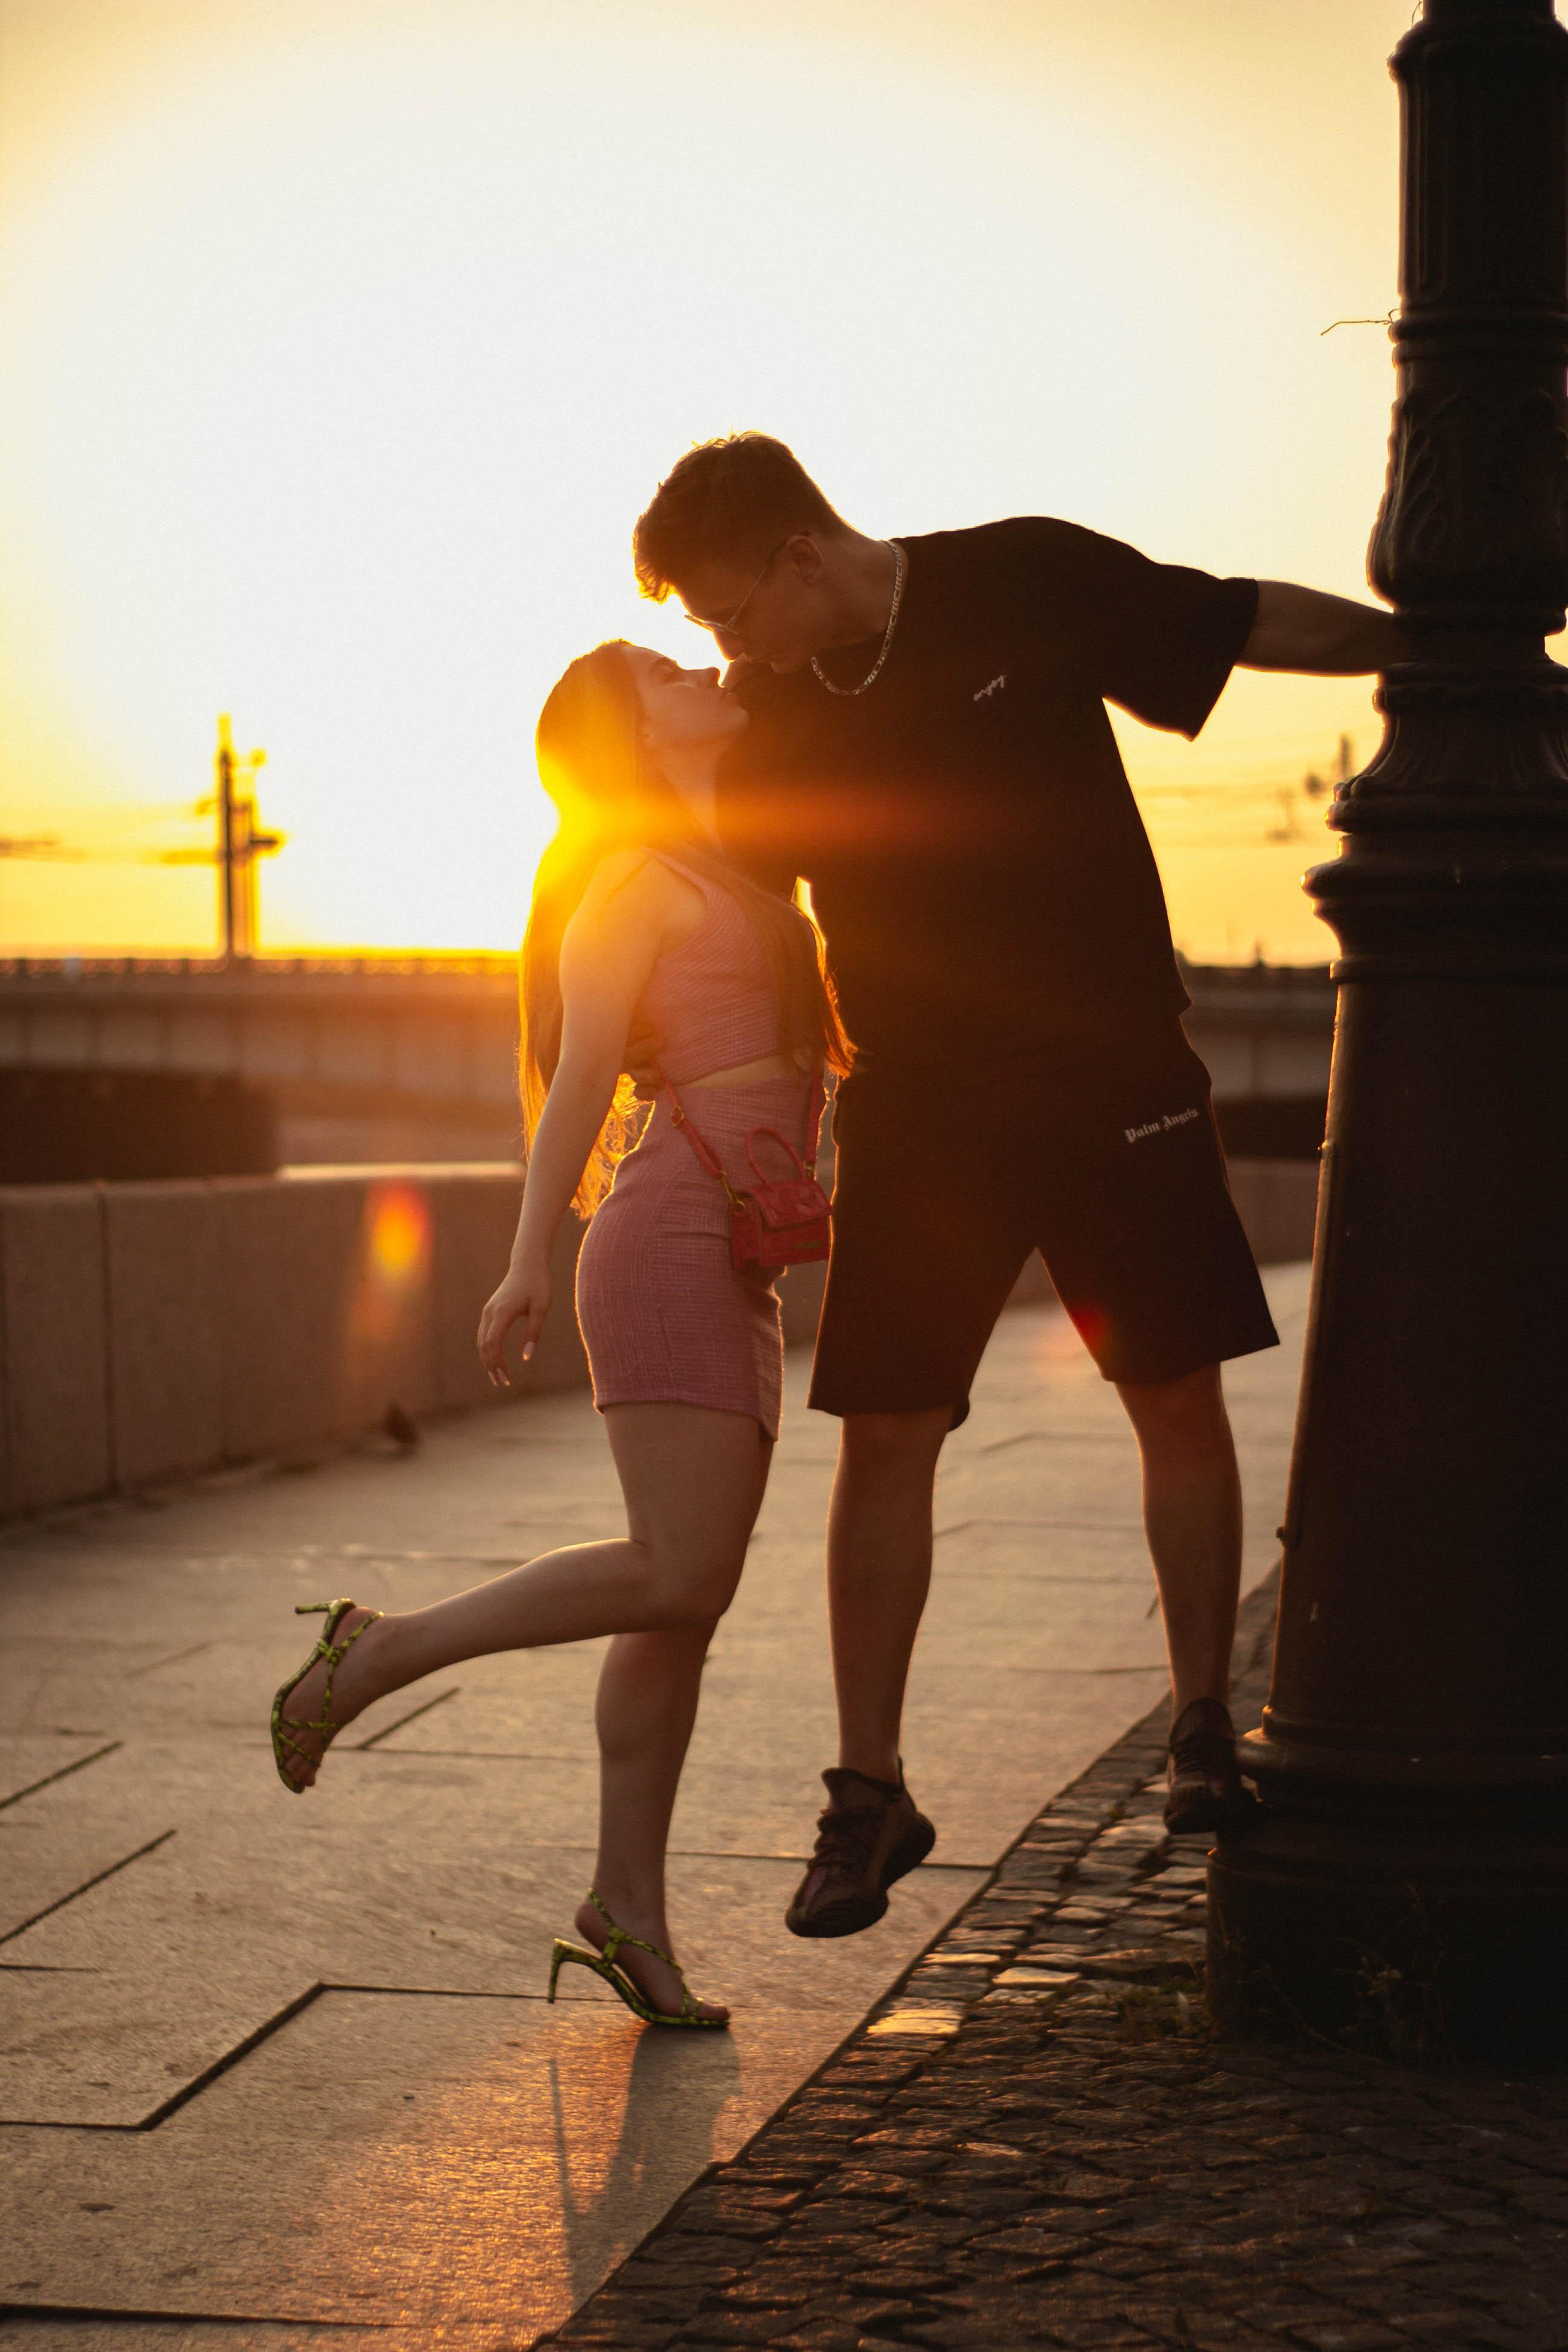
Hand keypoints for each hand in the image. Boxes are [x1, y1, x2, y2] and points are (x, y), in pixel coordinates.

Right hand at [477, 1259, 551, 1387]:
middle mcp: (490, 1312)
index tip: (507, 1379)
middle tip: (502, 1384)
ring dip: (487, 1360)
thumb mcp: (541, 1308)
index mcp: (502, 1312)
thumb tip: (526, 1357)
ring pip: (481, 1341)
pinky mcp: (490, 1311)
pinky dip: (487, 1350)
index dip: (498, 1363)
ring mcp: (488, 1311)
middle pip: (484, 1346)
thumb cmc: (538, 1285)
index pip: (493, 1344)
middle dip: (492, 1366)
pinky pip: (484, 1334)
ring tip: (497, 1377)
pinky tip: (495, 1360)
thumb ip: (534, 1332)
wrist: (528, 1265)